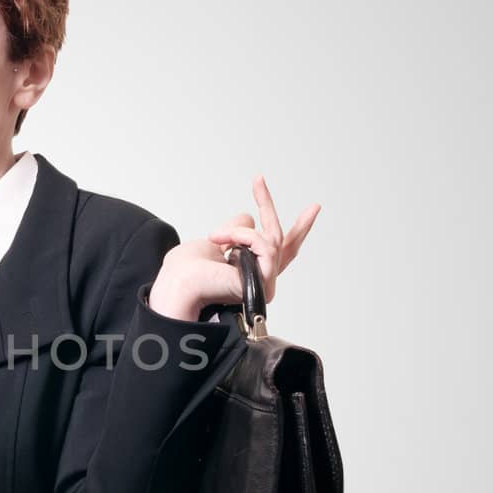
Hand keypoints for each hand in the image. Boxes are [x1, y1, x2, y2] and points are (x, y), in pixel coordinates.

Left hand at [148, 174, 319, 319]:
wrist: (176, 285)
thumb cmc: (186, 271)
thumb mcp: (216, 239)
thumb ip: (237, 229)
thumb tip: (249, 217)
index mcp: (248, 271)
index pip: (273, 249)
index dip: (286, 229)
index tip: (296, 212)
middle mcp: (260, 279)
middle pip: (287, 247)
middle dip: (301, 224)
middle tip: (315, 206)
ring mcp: (264, 283)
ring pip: (272, 239)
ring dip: (239, 231)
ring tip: (216, 236)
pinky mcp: (263, 282)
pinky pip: (266, 245)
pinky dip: (243, 236)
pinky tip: (223, 241)